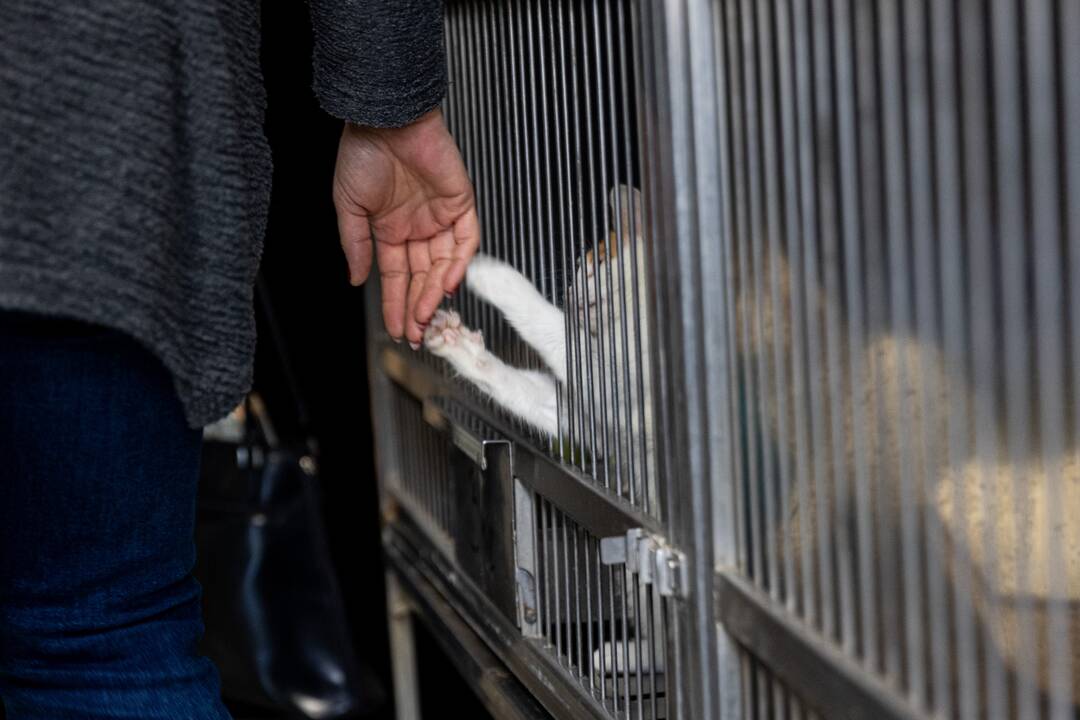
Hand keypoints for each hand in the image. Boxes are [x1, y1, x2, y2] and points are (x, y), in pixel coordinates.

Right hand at [332, 108, 479, 345]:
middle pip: (422, 277)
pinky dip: (459, 263)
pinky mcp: (461, 203)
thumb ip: (355, 245)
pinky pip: (465, 240)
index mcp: (390, 230)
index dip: (397, 304)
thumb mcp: (348, 206)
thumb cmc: (362, 153)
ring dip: (435, 293)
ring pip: (444, 265)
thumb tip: (356, 279)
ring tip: (426, 317)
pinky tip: (447, 285)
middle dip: (417, 307)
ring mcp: (440, 217)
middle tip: (415, 333)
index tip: (396, 330)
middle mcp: (417, 227)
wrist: (385, 119)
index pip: (397, 277)